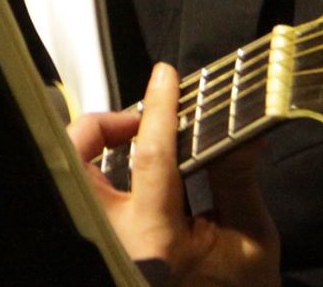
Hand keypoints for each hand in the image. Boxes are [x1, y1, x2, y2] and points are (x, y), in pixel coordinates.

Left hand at [68, 63, 279, 286]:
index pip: (149, 156)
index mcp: (156, 242)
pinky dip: (96, 170)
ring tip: (134, 138)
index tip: (165, 76)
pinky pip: (83, 194)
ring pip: (71, 175)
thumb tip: (242, 125)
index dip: (157, 108)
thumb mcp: (251, 238)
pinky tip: (126, 168)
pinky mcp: (97, 246)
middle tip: (139, 117)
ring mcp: (101, 244)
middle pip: (79, 162)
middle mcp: (115, 242)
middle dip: (101, 126)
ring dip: (95, 147)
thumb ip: (239, 178)